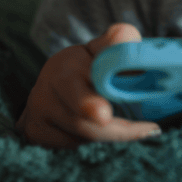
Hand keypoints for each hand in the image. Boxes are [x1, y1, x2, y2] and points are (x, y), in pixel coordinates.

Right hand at [16, 23, 160, 147]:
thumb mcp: (101, 49)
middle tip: (147, 132)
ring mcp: (36, 115)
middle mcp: (44, 93)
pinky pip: (70, 146)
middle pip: (82, 123)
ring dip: (109, 135)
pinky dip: (91, 143)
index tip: (104, 116)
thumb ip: (115, 42)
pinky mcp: (34, 134)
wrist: (54, 83)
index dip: (88, 104)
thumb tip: (126, 35)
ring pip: (81, 137)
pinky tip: (100, 132)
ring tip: (129, 126)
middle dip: (116, 131)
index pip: (74, 88)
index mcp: (63, 69)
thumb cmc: (87, 65)